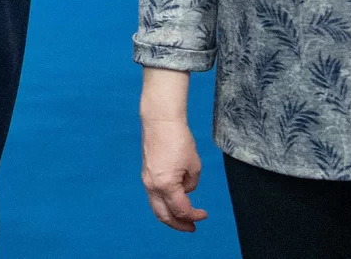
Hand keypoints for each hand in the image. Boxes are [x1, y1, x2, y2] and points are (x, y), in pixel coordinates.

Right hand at [140, 115, 207, 232]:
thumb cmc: (179, 140)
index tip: (205, 214)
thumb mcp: (194, 166)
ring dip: (170, 215)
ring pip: (156, 207)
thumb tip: (185, 189)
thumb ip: (191, 184)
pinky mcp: (146, 174)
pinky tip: (174, 202)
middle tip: (191, 227)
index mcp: (166, 185)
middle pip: (163, 215)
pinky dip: (164, 204)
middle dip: (178, 224)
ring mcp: (146, 180)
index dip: (194, 216)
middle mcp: (152, 186)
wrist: (160, 121)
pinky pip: (154, 196)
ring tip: (183, 218)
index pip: (181, 209)